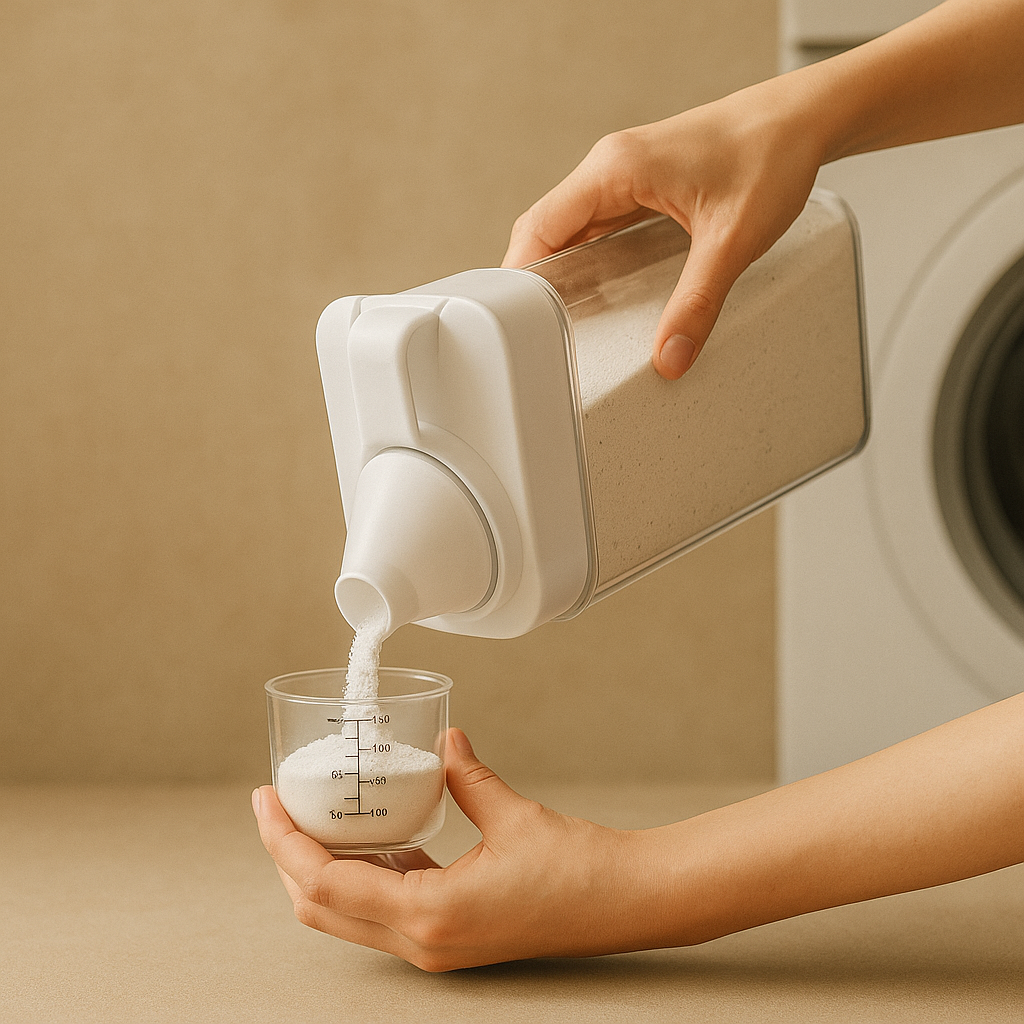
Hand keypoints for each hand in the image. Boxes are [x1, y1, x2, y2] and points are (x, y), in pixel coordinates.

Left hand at [252, 728, 664, 971]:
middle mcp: (423, 941)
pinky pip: (384, 908)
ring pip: (348, 913)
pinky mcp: (450, 934)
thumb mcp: (513, 815)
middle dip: (288, 855)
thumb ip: (467, 775)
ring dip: (320, 867)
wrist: (626, 904)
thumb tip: (444, 738)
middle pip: (322, 908)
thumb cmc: (579, 870)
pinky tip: (369, 837)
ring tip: (310, 816)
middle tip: (275, 804)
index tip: (266, 801)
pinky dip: (362, 874)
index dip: (285, 843)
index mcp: (430, 915)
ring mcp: (435, 944)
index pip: (325, 885)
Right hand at [502, 78, 824, 378]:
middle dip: (531, 281)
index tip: (516, 322)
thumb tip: (672, 356)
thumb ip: (698, 303)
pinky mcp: (641, 184)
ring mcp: (623, 174)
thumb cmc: (772, 154)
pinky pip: (594, 225)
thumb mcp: (732, 240)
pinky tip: (592, 289)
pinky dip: (584, 258)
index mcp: (616, 168)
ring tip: (553, 319)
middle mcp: (610, 167)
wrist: (805, 118)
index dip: (518, 278)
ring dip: (557, 270)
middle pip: (543, 230)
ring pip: (567, 228)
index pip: (539, 227)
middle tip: (532, 333)